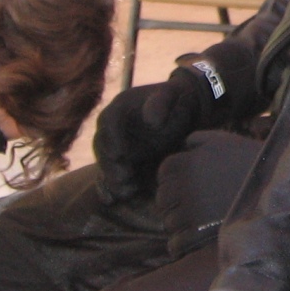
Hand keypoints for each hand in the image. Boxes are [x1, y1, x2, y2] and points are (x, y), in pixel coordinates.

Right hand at [94, 73, 207, 202]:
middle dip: (110, 163)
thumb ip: (161, 102)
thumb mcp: (173, 94)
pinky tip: (127, 196)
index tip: (119, 154)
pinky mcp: (126, 160)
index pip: (108, 121)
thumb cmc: (178, 99)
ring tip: (128, 190)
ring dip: (113, 178)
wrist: (187, 112)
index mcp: (120, 107)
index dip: (111, 138)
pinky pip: (115, 173)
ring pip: (107, 163)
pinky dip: (118, 185)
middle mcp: (113, 127)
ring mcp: (118, 145)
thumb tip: (151, 121)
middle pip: (102, 146)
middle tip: (123, 177)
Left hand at [155, 130, 263, 257]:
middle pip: (163, 198)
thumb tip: (184, 146)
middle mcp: (184, 185)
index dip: (174, 178)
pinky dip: (179, 245)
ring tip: (196, 222)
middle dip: (174, 202)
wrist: (276, 188)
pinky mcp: (199, 233)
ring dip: (178, 223)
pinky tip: (189, 242)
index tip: (187, 184)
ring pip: (169, 221)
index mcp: (187, 162)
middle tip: (192, 205)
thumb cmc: (252, 161)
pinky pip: (176, 242)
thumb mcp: (226, 140)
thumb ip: (200, 139)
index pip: (165, 171)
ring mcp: (190, 210)